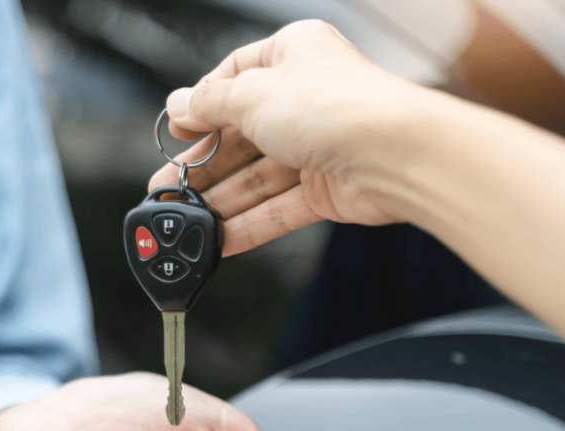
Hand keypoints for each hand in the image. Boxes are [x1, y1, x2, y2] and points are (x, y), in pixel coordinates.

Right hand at [149, 20, 431, 255]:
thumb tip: (179, 105)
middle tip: (166, 190)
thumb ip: (210, 104)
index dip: (201, 107)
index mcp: (292, 55)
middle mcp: (305, 99)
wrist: (397, 155)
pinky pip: (278, 208)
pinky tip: (219, 240)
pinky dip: (249, 225)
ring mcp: (317, 147)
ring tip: (184, 223)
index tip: (178, 132)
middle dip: (202, 166)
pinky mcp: (327, 189)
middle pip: (240, 137)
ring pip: (257, 177)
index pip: (234, 78)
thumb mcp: (253, 94)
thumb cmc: (338, 106)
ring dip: (220, 201)